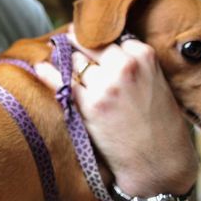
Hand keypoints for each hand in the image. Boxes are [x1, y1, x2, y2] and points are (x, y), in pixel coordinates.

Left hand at [35, 30, 197, 195]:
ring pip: (76, 62)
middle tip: (66, 43)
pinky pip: (62, 82)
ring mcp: (105, 86)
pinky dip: (49, 73)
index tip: (88, 41)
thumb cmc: (159, 125)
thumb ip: (134, 65)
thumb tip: (104, 50)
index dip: (99, 44)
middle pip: (91, 46)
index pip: (112, 38)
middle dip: (79, 46)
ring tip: (56, 56)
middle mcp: (124, 67)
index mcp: (144, 57)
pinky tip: (41, 67)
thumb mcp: (156, 83)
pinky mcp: (90, 106)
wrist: (158, 162)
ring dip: (66, 61)